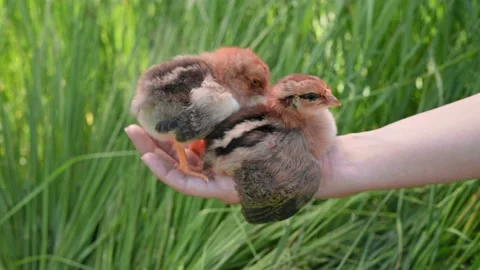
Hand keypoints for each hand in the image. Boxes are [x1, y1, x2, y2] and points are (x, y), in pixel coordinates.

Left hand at [125, 124, 363, 202]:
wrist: (327, 164)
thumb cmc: (313, 157)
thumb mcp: (294, 143)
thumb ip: (276, 125)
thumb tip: (263, 99)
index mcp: (233, 186)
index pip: (188, 184)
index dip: (164, 170)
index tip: (144, 153)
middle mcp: (225, 180)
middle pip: (180, 170)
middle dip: (154, 150)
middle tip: (132, 127)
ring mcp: (227, 166)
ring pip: (187, 158)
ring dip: (167, 141)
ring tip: (148, 121)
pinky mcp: (231, 154)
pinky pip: (201, 148)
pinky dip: (188, 136)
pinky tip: (181, 121)